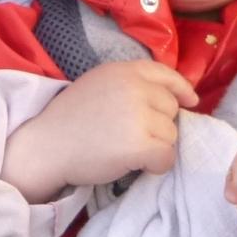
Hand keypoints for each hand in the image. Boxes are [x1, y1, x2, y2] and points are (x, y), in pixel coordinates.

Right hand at [0, 60, 198, 202]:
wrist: (47, 145)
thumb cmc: (70, 119)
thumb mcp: (100, 85)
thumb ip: (131, 85)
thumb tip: (172, 99)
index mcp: (123, 70)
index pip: (166, 74)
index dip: (181, 89)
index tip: (190, 101)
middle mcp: (134, 87)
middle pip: (171, 108)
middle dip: (159, 124)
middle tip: (132, 135)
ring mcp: (138, 114)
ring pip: (171, 135)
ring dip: (157, 147)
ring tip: (127, 149)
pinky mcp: (140, 144)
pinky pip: (167, 157)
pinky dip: (155, 166)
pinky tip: (134, 164)